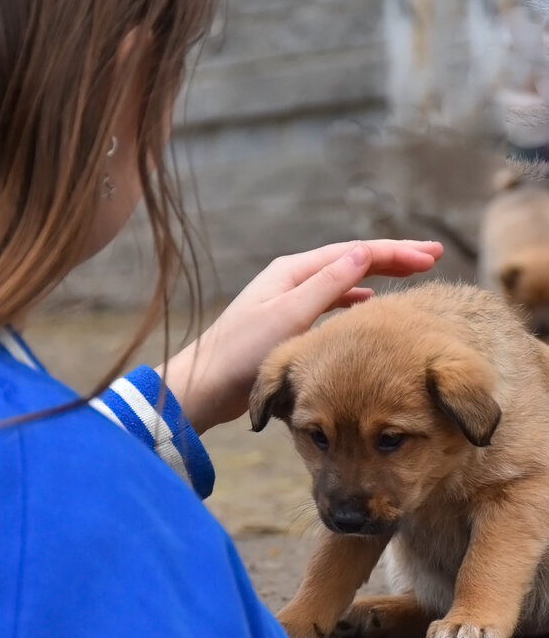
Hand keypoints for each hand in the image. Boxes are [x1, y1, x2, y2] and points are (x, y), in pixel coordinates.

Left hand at [158, 239, 442, 433]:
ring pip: (344, 280)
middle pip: (352, 260)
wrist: (205, 385)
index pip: (354, 252)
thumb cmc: (241, 353)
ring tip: (410, 272)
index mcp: (293, 272)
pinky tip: (369, 303)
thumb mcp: (289, 317)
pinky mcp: (289, 321)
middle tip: (433, 254)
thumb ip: (327, 286)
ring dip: (378, 275)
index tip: (430, 254)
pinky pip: (332, 301)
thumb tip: (363, 252)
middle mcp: (293, 279)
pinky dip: (355, 299)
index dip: (395, 251)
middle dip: (393, 256)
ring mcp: (291, 299)